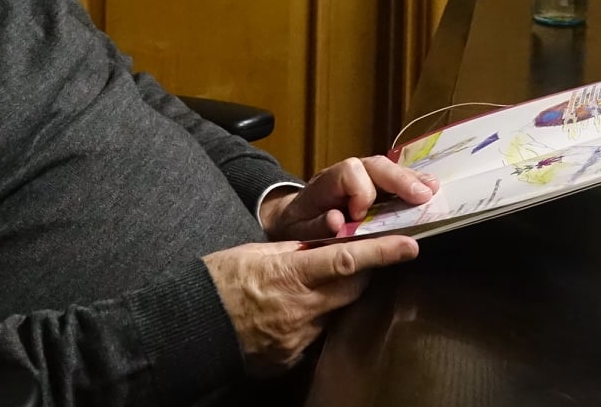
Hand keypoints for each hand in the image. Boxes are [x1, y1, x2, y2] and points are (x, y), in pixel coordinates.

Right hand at [204, 236, 418, 374]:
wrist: (190, 324)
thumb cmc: (220, 279)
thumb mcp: (258, 250)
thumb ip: (296, 249)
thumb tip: (325, 242)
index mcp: (292, 274)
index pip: (348, 261)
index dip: (383, 253)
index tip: (410, 245)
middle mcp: (301, 309)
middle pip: (351, 289)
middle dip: (364, 273)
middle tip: (364, 259)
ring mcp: (297, 338)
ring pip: (336, 314)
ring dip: (335, 298)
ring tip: (314, 287)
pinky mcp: (290, 358)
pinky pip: (315, 336)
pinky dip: (314, 321)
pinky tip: (295, 314)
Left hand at [260, 155, 437, 240]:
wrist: (292, 217)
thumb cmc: (297, 224)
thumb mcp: (299, 229)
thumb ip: (316, 225)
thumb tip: (336, 219)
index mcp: (327, 182)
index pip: (350, 172)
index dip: (361, 191)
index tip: (361, 215)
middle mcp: (348, 173)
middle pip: (376, 165)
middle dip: (400, 179)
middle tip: (422, 195)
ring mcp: (363, 178)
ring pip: (389, 169)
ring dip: (412, 179)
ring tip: (432, 189)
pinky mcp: (374, 186)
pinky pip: (394, 180)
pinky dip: (412, 184)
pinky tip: (429, 189)